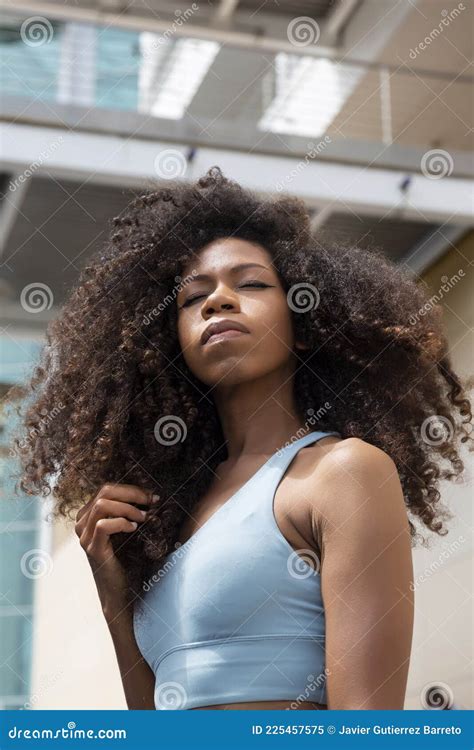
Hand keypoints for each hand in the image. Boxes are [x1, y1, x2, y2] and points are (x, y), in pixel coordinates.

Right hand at [74, 483, 157, 619]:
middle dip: (132, 494)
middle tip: (151, 502)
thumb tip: (150, 493)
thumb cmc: (127, 558)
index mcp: (88, 515)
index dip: (131, 489)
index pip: (106, 489)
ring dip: (127, 508)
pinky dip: (122, 523)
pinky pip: (103, 525)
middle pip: (104, 492)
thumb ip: (128, 510)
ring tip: (144, 517)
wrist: (121, 590)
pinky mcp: (92, 550)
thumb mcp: (127, 529)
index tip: (151, 495)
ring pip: (101, 505)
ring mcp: (84, 537)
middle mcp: (81, 524)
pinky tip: (134, 529)